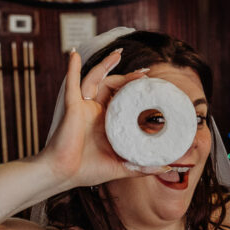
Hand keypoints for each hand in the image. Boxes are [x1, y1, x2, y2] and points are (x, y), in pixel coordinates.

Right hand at [39, 48, 154, 187]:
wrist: (63, 174)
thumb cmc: (87, 170)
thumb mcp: (121, 167)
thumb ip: (142, 166)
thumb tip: (166, 166)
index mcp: (105, 121)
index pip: (121, 99)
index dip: (134, 90)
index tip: (150, 85)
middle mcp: (94, 111)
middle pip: (111, 86)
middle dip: (127, 76)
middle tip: (144, 72)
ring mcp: (82, 107)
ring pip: (95, 79)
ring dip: (105, 65)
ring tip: (118, 54)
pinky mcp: (72, 107)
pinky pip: (71, 84)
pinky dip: (72, 68)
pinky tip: (74, 54)